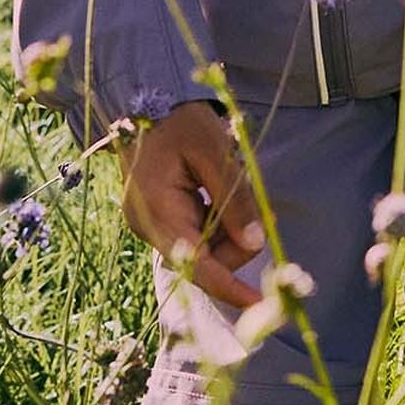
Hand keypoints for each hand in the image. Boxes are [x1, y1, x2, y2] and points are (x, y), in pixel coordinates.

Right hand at [117, 101, 265, 309]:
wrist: (144, 100)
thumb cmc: (180, 121)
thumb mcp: (213, 150)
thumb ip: (234, 197)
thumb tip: (256, 242)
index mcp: (157, 209)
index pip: (196, 264)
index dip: (229, 287)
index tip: (259, 304)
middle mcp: (147, 225)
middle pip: (202, 259)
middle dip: (234, 243)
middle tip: (259, 211)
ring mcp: (148, 223)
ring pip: (200, 249)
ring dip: (225, 230)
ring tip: (230, 187)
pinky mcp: (153, 218)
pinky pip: (192, 234)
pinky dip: (212, 222)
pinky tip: (215, 192)